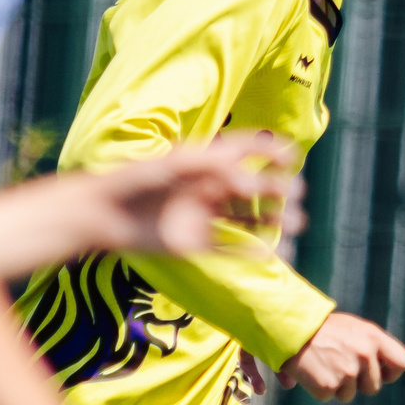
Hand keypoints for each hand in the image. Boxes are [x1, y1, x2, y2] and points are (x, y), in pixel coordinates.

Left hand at [82, 132, 304, 257]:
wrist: (105, 214)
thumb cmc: (138, 179)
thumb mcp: (177, 164)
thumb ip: (214, 166)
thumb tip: (250, 177)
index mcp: (203, 164)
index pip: (244, 153)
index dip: (269, 151)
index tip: (292, 154)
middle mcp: (206, 189)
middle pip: (251, 189)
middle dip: (277, 190)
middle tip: (298, 194)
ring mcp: (202, 217)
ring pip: (246, 219)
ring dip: (271, 221)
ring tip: (297, 224)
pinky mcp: (195, 244)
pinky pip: (229, 248)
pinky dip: (250, 250)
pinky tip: (271, 252)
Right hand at [280, 312, 404, 400]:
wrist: (288, 327)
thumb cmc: (320, 328)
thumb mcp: (352, 328)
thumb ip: (371, 346)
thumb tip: (386, 371)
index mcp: (373, 337)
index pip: (402, 362)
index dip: (391, 372)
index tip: (379, 372)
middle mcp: (365, 354)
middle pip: (374, 386)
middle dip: (358, 383)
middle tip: (338, 365)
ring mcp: (348, 371)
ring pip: (349, 395)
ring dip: (337, 386)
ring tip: (322, 364)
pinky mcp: (329, 386)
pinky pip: (329, 396)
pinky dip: (319, 388)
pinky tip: (311, 371)